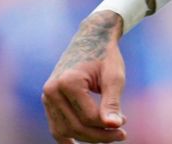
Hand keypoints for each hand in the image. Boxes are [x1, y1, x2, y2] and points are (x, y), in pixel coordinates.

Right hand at [42, 11, 128, 142]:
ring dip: (86, 138)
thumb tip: (114, 126)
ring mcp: (46, 96)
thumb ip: (112, 102)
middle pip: (75, 126)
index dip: (108, 124)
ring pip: (64, 130)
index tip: (125, 122)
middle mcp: (52, 90)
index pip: (88, 117)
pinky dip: (68, 136)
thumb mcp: (114, 77)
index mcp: (68, 82)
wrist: (92, 38)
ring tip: (108, 135)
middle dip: (99, 135)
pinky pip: (56, 125)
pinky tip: (81, 143)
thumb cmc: (105, 56)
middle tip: (121, 134)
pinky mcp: (48, 100)